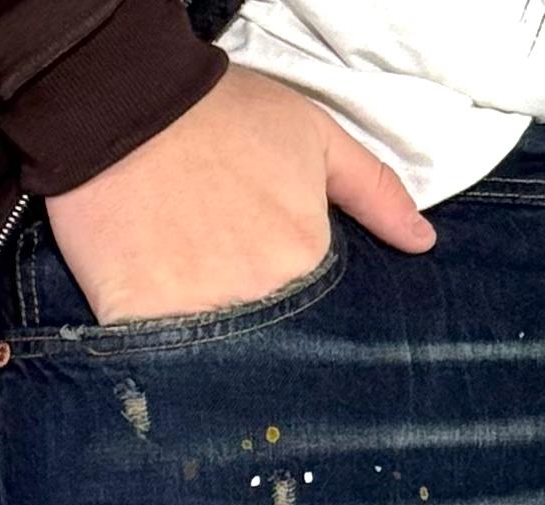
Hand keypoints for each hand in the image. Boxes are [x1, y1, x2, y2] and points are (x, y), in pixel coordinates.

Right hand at [45, 65, 433, 324]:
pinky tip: (155, 316)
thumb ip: (374, 190)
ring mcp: (204, 317)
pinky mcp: (144, 325)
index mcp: (308, 260)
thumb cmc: (220, 116)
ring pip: (221, 361)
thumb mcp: (313, 136)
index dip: (297, 305)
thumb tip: (422, 244)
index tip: (269, 280)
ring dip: (212, 345)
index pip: (320, 315)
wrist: (123, 100)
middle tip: (223, 283)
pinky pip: (161, 363)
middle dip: (259, 329)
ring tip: (189, 294)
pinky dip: (161, 354)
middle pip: (273, 344)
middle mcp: (265, 299)